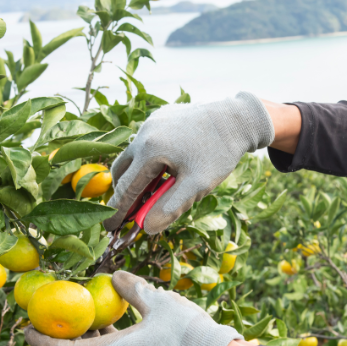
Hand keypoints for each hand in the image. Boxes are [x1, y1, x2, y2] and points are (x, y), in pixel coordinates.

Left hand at [24, 271, 243, 345]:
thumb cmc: (186, 330)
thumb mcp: (159, 301)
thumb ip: (133, 289)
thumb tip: (112, 276)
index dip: (44, 342)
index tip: (28, 329)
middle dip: (58, 341)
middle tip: (47, 322)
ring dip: (81, 340)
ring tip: (77, 318)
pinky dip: (100, 339)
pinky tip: (108, 321)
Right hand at [104, 92, 274, 233]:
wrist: (237, 119)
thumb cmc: (218, 153)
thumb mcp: (198, 185)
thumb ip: (171, 207)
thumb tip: (147, 228)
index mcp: (149, 150)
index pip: (126, 188)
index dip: (118, 211)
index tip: (109, 228)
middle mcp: (144, 133)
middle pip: (122, 170)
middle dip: (125, 193)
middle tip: (132, 212)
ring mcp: (151, 122)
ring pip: (134, 155)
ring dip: (138, 176)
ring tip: (153, 193)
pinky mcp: (161, 117)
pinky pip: (146, 142)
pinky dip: (149, 160)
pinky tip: (167, 170)